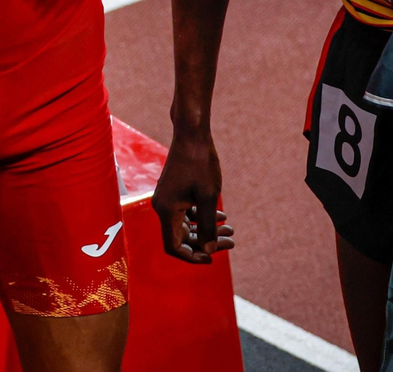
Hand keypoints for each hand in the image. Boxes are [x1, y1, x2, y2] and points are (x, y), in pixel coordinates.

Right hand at [152, 130, 235, 263]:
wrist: (192, 134)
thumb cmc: (200, 163)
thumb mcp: (209, 197)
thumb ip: (207, 227)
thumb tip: (209, 251)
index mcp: (167, 210)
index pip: (174, 247)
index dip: (193, 256)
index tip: (213, 258)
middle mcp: (162, 207)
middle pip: (181, 237)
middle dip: (206, 242)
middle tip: (230, 241)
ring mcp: (167, 198)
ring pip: (185, 225)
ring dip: (206, 230)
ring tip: (229, 228)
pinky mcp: (173, 192)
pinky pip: (185, 213)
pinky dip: (201, 217)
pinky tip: (221, 216)